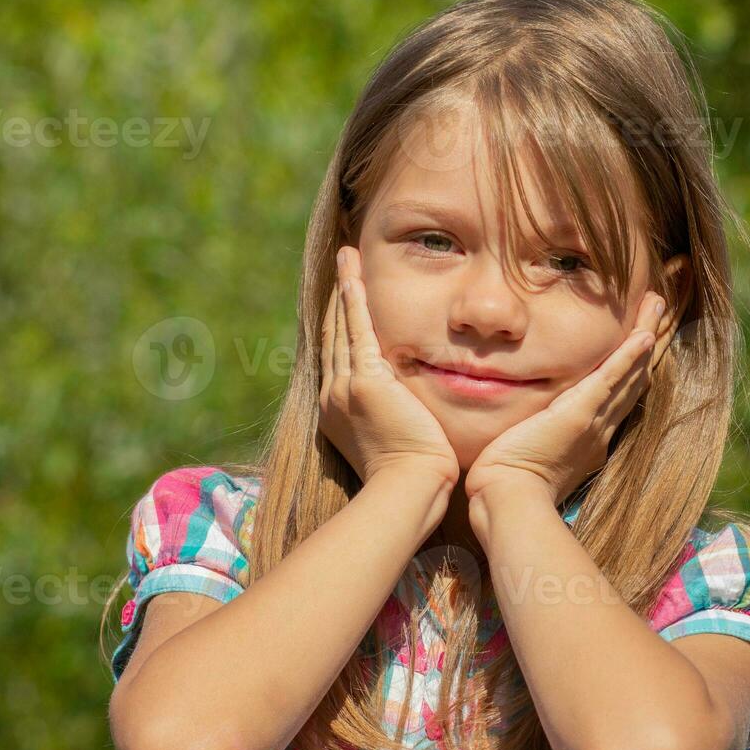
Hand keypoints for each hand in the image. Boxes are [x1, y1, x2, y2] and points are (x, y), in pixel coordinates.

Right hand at [319, 246, 459, 491]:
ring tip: (346, 257)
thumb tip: (416, 412)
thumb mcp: (401, 442)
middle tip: (343, 267)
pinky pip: (357, 329)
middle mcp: (334, 396)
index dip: (340, 327)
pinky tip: (352, 271)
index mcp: (339, 413)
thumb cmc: (415, 481)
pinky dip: (353, 298)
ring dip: (344, 288)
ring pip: (342, 326)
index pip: (339, 359)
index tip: (344, 301)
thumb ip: (402, 418)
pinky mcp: (366, 382)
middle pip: (333, 337)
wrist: (409, 492)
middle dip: (337, 301)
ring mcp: (346, 387)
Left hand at [464, 290, 668, 511]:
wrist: (508, 498)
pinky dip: (628, 356)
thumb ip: (534, 435)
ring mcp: (594, 422)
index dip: (631, 366)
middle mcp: (600, 429)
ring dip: (645, 337)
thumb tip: (526, 426)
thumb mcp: (529, 454)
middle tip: (658, 312)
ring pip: (629, 373)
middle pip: (632, 379)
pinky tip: (643, 335)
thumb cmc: (507, 483)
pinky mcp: (579, 414)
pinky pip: (610, 380)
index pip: (616, 394)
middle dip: (646, 344)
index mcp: (589, 438)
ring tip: (656, 306)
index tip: (640, 340)